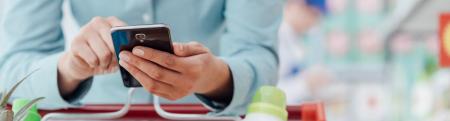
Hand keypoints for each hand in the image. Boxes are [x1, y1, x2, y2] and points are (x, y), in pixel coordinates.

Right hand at [57, 16, 126, 95]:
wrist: (82, 63)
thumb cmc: (103, 56)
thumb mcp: (116, 52)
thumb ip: (123, 49)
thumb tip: (127, 52)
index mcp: (111, 21)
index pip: (124, 30)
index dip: (126, 45)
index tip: (124, 53)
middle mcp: (99, 22)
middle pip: (115, 43)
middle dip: (115, 57)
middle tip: (111, 61)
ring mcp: (86, 30)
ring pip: (105, 53)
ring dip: (105, 63)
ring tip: (102, 62)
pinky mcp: (76, 42)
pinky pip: (93, 59)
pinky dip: (95, 65)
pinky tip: (92, 62)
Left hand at [118, 42, 232, 100]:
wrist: (209, 78)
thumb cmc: (201, 59)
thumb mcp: (200, 48)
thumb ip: (186, 47)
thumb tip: (172, 46)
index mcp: (194, 68)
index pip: (168, 61)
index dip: (151, 55)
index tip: (136, 49)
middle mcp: (186, 83)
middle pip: (157, 74)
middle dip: (138, 63)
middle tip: (124, 54)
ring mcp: (179, 92)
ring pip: (152, 85)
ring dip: (136, 73)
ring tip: (125, 62)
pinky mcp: (172, 97)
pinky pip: (153, 90)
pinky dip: (141, 80)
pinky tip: (134, 70)